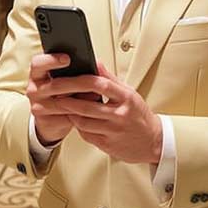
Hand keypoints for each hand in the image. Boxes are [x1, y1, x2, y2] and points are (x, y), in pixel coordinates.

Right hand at [26, 53, 96, 145]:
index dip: (51, 60)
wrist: (51, 119)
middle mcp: (33, 89)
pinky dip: (81, 113)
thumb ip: (77, 70)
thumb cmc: (62, 92)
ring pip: (62, 103)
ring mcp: (37, 107)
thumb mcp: (65, 78)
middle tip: (98, 81)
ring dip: (83, 100)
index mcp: (37, 73)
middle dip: (79, 83)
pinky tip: (93, 109)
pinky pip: (66, 118)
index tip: (68, 58)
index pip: (38, 63)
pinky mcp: (45, 122)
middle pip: (55, 84)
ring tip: (99, 95)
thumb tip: (97, 66)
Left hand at [42, 61, 162, 164]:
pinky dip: (77, 126)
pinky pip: (85, 134)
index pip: (100, 85)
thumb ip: (110, 78)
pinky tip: (75, 118)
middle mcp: (120, 115)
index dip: (81, 81)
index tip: (67, 77)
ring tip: (62, 104)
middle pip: (87, 106)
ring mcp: (113, 131)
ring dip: (69, 112)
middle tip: (55, 92)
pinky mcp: (107, 145)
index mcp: (126, 98)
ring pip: (82, 122)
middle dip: (67, 98)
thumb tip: (95, 62)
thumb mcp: (129, 93)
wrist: (153, 141)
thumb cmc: (138, 114)